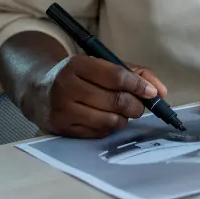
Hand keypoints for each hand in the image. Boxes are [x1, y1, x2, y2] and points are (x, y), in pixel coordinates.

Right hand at [33, 56, 167, 138]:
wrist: (38, 89)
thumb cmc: (80, 76)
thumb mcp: (102, 65)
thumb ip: (135, 73)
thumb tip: (161, 92)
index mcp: (77, 64)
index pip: (116, 76)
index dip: (138, 86)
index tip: (151, 93)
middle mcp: (66, 86)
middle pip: (115, 101)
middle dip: (135, 106)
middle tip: (139, 106)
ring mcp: (62, 109)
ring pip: (109, 120)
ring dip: (123, 119)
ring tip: (121, 112)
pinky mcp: (61, 129)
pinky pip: (98, 134)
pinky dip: (109, 128)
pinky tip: (105, 119)